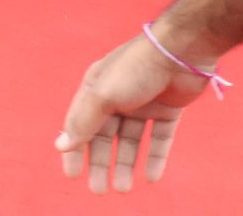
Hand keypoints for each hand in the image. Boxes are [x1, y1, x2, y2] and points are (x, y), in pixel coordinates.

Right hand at [55, 33, 209, 192]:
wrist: (181, 52)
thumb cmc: (136, 69)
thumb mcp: (103, 95)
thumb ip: (83, 121)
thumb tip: (61, 145)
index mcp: (96, 89)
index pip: (80, 124)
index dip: (75, 149)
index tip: (72, 175)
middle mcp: (117, 96)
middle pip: (105, 136)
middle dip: (101, 163)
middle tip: (99, 190)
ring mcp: (143, 103)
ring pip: (131, 140)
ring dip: (127, 164)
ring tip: (124, 188)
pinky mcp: (167, 109)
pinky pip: (159, 138)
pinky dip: (154, 157)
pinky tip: (151, 177)